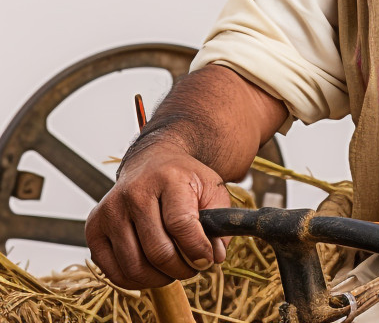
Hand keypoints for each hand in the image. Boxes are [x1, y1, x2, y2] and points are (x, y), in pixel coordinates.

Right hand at [85, 140, 231, 288]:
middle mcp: (134, 192)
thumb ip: (219, 221)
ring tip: (175, 270)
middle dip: (181, 268)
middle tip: (193, 268)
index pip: (180, 224)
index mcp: (167, 178)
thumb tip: (216, 256)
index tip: (208, 260)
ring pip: (135, 266)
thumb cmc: (184, 180)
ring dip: (160, 278)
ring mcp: (110, 210)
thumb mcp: (211, 189)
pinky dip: (136, 280)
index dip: (197, 249)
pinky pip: (113, 271)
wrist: (152, 162)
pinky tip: (152, 271)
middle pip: (157, 250)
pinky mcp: (94, 228)